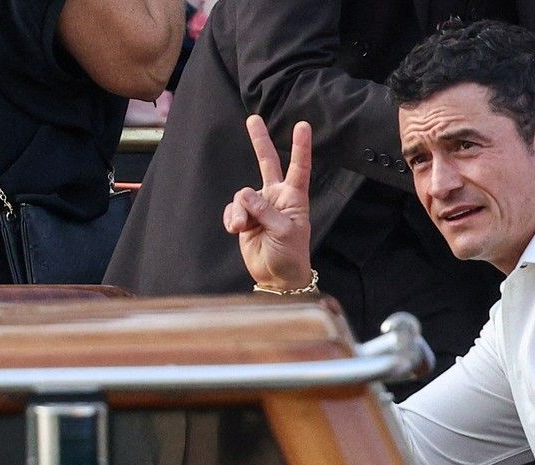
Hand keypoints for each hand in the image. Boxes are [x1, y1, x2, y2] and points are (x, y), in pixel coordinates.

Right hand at [224, 115, 314, 289]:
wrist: (276, 276)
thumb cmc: (290, 255)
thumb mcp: (284, 232)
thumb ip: (266, 211)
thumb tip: (246, 196)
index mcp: (294, 198)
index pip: (299, 169)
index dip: (300, 147)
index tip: (303, 126)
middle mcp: (276, 197)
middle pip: (267, 163)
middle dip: (260, 141)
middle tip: (253, 119)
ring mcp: (259, 206)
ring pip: (242, 195)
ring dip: (240, 212)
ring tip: (244, 228)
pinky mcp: (243, 217)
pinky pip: (232, 209)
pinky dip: (232, 219)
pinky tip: (237, 230)